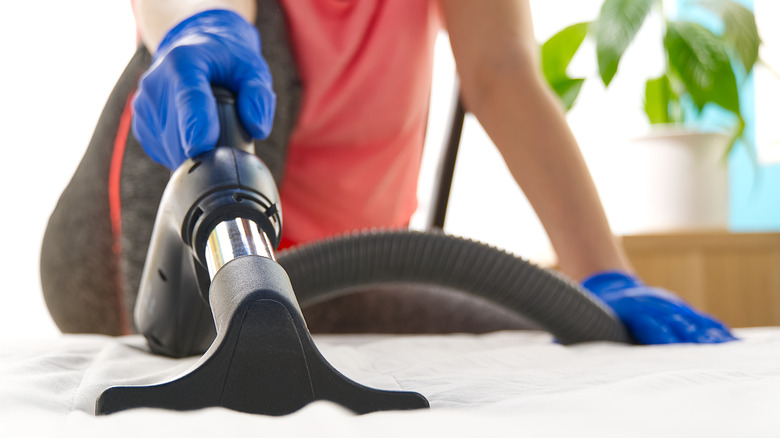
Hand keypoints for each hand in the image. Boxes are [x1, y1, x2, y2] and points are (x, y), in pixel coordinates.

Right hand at [132, 9, 275, 169]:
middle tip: (231, 143)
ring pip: (171, 150)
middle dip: (209, 150)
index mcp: (184, 62)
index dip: (196, 125)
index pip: (189, 99)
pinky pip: (164, 153)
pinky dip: (183, 153)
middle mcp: (156, 83)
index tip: (201, 147)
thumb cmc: (227, 61)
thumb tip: (258, 128)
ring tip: (212, 131)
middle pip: (180, 134)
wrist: (194, 49)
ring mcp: (144, 106)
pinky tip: (194, 134)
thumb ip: (259, 95)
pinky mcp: (141, 125)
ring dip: (196, 154)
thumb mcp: (252, 68)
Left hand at [582, 271, 736, 343]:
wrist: (609, 283)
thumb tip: (554, 345)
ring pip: (693, 320)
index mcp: (634, 310)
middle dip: (689, 340)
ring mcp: (670, 305)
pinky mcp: (680, 307)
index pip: (653, 325)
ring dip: (707, 336)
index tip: (672, 351)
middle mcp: (656, 305)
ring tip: (720, 349)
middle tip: (703, 355)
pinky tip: (727, 342)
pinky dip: (714, 330)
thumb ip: (576, 333)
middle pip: (678, 324)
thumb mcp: (587, 317)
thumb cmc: (597, 308)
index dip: (663, 337)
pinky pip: (701, 319)